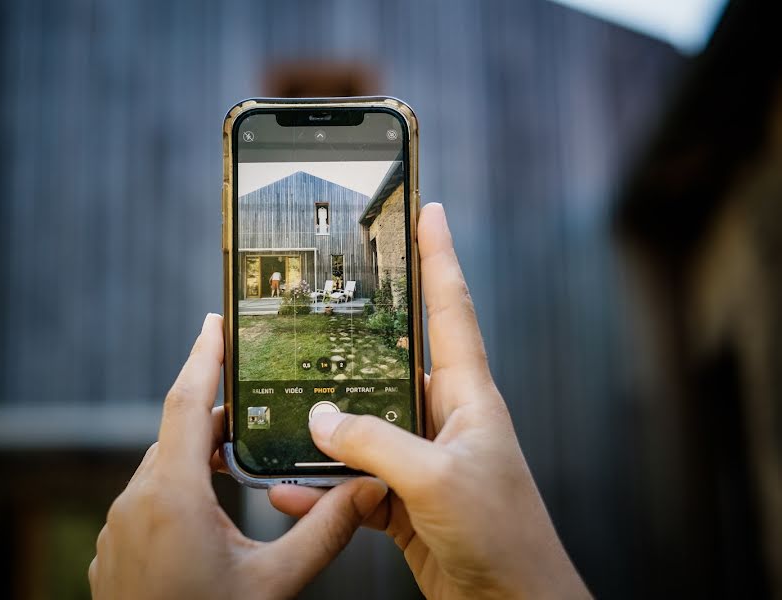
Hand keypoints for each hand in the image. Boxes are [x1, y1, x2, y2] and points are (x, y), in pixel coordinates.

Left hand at [89, 314, 387, 599]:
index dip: (203, 357)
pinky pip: (149, 496)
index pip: (187, 403)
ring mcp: (119, 526)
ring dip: (199, 449)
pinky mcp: (115, 549)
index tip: (215, 320)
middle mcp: (137, 501)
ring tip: (242, 445)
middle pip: (177, 431)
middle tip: (254, 387)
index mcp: (173, 495)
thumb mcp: (275, 584)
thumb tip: (368, 485)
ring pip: (162, 465)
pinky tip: (210, 503)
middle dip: (215, 407)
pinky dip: (180, 482)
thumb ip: (324, 531)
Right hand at [269, 203, 590, 598]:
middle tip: (314, 314)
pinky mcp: (403, 500)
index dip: (439, 255)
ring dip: (324, 429)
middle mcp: (444, 418)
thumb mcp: (435, 479)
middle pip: (391, 365)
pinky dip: (321, 485)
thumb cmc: (502, 536)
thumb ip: (374, 442)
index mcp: (468, 396)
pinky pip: (352, 481)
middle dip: (353, 342)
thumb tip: (319, 417)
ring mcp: (421, 459)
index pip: (451, 308)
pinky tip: (288, 488)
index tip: (428, 209)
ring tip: (282, 416)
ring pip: (362, 427)